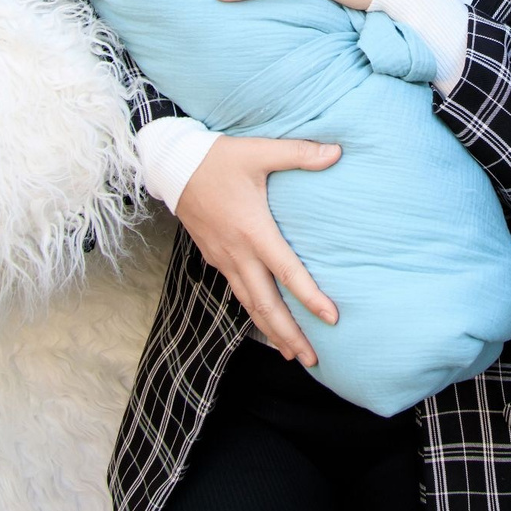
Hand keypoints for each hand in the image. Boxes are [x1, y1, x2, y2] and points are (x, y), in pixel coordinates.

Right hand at [173, 135, 340, 365]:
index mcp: (253, 230)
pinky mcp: (214, 258)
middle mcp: (237, 252)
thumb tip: (337, 152)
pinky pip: (237, 293)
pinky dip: (253, 313)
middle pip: (265, 305)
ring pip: (249, 305)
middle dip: (289, 335)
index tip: (331, 318)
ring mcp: (223, 259)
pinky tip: (265, 323)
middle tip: (312, 360)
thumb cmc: (218, 158)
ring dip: (271, 331)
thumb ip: (299, 153)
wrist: (173, 166)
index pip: (287, 271)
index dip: (310, 297)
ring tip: (292, 354)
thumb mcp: (259, 151)